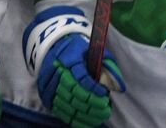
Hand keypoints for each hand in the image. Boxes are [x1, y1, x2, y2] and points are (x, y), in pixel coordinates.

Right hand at [24, 7, 124, 127]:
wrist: (54, 46)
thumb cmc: (79, 49)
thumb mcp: (95, 50)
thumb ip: (108, 66)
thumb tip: (119, 86)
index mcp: (69, 58)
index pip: (81, 76)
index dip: (93, 88)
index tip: (105, 94)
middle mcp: (56, 72)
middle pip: (73, 92)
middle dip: (91, 103)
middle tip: (105, 108)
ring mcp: (49, 85)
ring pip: (66, 103)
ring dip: (84, 113)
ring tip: (100, 116)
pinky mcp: (46, 96)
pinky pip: (60, 111)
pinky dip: (74, 119)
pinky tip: (88, 122)